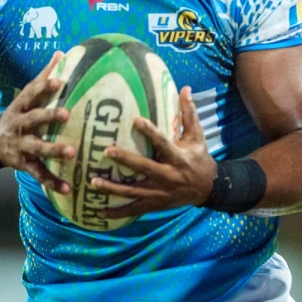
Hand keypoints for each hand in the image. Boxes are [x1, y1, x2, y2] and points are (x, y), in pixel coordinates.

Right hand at [0, 52, 73, 193]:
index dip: (45, 86)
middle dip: (49, 117)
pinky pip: (39, 174)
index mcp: (22, 106)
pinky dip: (52, 182)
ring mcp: (20, 146)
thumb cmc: (19, 114)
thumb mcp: (25, 96)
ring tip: (72, 153)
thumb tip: (61, 53)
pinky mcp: (23, 164)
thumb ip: (43, 76)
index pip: (32, 93)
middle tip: (67, 114)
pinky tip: (68, 188)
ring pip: (37, 148)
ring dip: (54, 151)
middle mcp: (20, 125)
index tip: (60, 81)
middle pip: (34, 119)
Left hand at [95, 86, 216, 216]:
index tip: (135, 120)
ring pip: (135, 192)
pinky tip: (99, 212)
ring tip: (93, 182)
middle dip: (126, 160)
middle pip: (145, 168)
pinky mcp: (156, 204)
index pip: (163, 144)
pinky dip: (118, 212)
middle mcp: (170, 176)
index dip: (150, 132)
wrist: (208, 188)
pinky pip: (134, 209)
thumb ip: (189, 114)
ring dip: (113, 189)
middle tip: (106, 151)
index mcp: (179, 158)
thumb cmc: (199, 158)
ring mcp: (161, 193)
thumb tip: (185, 89)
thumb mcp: (197, 137)